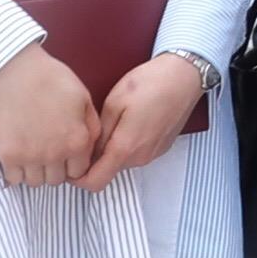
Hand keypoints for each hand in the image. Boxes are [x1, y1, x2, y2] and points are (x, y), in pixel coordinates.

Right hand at [0, 43, 101, 186]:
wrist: (17, 70)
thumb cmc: (52, 79)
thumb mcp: (84, 99)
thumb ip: (91, 127)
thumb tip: (90, 148)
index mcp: (77, 141)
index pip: (79, 172)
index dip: (73, 163)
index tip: (65, 154)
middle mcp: (55, 154)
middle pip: (57, 180)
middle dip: (55, 169)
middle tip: (47, 152)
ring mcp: (30, 157)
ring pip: (36, 182)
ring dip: (36, 172)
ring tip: (32, 153)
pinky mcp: (8, 155)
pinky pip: (13, 179)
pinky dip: (16, 172)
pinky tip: (18, 156)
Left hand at [80, 52, 212, 187]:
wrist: (186, 75)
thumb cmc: (150, 83)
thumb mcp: (114, 102)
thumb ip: (98, 133)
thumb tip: (88, 151)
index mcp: (125, 148)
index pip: (94, 182)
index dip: (77, 178)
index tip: (70, 161)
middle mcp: (140, 157)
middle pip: (107, 170)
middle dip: (95, 158)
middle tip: (91, 129)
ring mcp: (153, 153)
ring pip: (122, 161)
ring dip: (113, 148)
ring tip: (114, 119)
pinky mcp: (161, 146)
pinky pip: (137, 152)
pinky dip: (128, 143)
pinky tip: (131, 119)